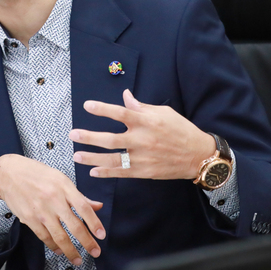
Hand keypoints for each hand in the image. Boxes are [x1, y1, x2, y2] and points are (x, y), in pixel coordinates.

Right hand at [0, 154, 105, 264]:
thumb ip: (78, 195)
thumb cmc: (35, 173)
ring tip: (77, 259)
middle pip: (74, 226)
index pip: (84, 208)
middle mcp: (53, 199)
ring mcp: (41, 211)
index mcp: (64, 186)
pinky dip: (53, 246)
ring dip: (71, 251)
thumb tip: (97, 206)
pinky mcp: (30, 219)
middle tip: (95, 252)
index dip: (95, 223)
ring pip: (60, 236)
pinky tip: (59, 250)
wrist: (8, 174)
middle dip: (87, 242)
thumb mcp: (60, 178)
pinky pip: (45, 237)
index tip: (101, 235)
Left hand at [70, 89, 215, 179]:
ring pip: (112, 159)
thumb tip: (125, 96)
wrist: (198, 155)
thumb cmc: (181, 130)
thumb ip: (141, 107)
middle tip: (73, 134)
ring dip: (92, 158)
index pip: (121, 113)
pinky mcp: (144, 171)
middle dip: (89, 137)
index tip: (87, 106)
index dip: (103, 109)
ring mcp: (143, 157)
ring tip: (76, 156)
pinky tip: (93, 172)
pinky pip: (122, 173)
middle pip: (111, 139)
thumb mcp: (164, 113)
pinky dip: (107, 173)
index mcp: (147, 122)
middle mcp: (143, 140)